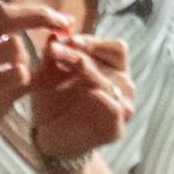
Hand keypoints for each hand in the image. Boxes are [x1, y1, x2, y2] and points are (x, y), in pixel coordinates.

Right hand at [0, 5, 67, 156]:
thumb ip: (20, 64)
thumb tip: (56, 50)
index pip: (7, 13)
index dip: (38, 13)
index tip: (64, 20)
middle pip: (8, 16)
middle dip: (42, 16)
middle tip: (66, 25)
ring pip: (16, 46)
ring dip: (26, 64)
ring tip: (14, 85)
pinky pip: (17, 72)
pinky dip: (24, 80)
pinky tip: (11, 94)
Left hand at [26, 31, 134, 161]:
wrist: (50, 139)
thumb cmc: (53, 103)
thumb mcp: (49, 75)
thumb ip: (52, 56)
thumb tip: (53, 35)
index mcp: (114, 70)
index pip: (115, 48)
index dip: (91, 41)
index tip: (63, 39)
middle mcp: (123, 86)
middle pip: (114, 59)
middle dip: (82, 51)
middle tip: (55, 48)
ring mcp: (124, 107)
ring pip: (112, 81)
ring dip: (86, 68)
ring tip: (59, 62)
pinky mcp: (116, 128)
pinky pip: (114, 108)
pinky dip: (102, 98)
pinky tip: (88, 91)